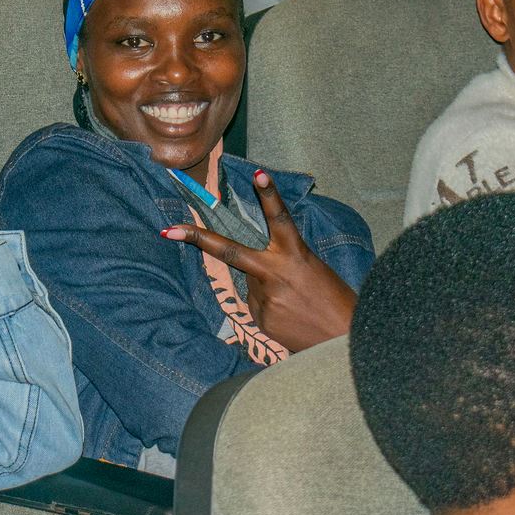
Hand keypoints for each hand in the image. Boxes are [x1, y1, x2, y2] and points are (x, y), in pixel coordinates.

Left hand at [162, 170, 356, 351]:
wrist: (344, 341)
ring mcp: (264, 297)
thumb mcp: (313, 270)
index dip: (269, 194)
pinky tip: (292, 318)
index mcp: (296, 254)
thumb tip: (254, 272)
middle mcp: (275, 273)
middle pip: (229, 250)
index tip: (257, 173)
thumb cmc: (334, 301)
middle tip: (169, 230)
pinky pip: (257, 307)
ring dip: (266, 290)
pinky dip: (270, 309)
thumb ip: (280, 263)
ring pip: (250, 285)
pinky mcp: (261, 319)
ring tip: (296, 304)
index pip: (280, 218)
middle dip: (196, 238)